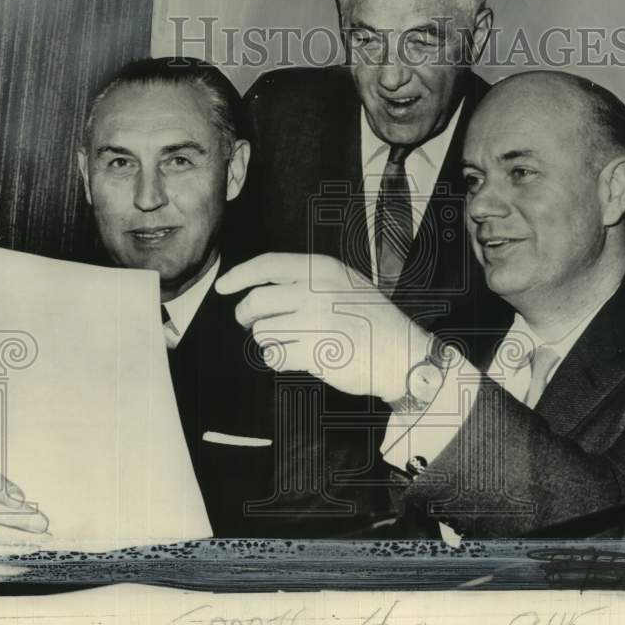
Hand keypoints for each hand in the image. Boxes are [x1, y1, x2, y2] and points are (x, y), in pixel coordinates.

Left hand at [215, 253, 430, 400]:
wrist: (402, 353)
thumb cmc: (371, 320)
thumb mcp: (343, 283)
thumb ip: (306, 281)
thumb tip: (256, 288)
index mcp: (321, 268)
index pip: (267, 265)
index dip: (239, 276)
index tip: (222, 287)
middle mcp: (316, 290)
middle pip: (255, 301)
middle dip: (248, 317)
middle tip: (254, 325)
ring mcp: (314, 321)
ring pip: (262, 332)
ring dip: (271, 341)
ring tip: (295, 343)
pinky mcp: (314, 351)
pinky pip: (275, 356)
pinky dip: (280, 360)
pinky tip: (301, 358)